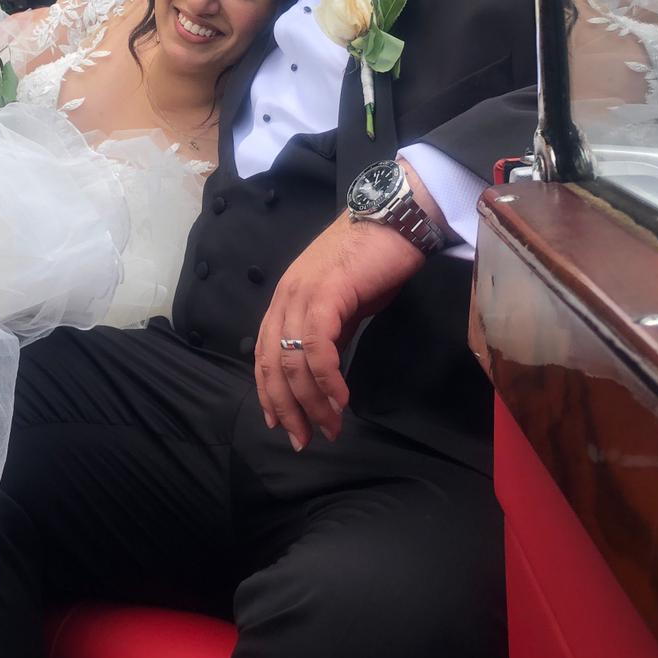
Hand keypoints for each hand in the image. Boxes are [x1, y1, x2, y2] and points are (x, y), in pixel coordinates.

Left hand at [254, 212, 425, 450]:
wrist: (393, 218)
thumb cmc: (373, 258)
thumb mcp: (344, 302)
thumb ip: (329, 332)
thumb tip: (324, 371)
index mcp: (286, 299)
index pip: (264, 354)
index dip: (269, 392)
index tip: (281, 423)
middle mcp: (286, 297)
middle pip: (273, 364)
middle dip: (286, 407)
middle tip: (303, 439)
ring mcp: (303, 294)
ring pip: (293, 361)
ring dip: (310, 402)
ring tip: (328, 427)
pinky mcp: (326, 294)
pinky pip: (318, 347)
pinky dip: (327, 379)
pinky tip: (340, 399)